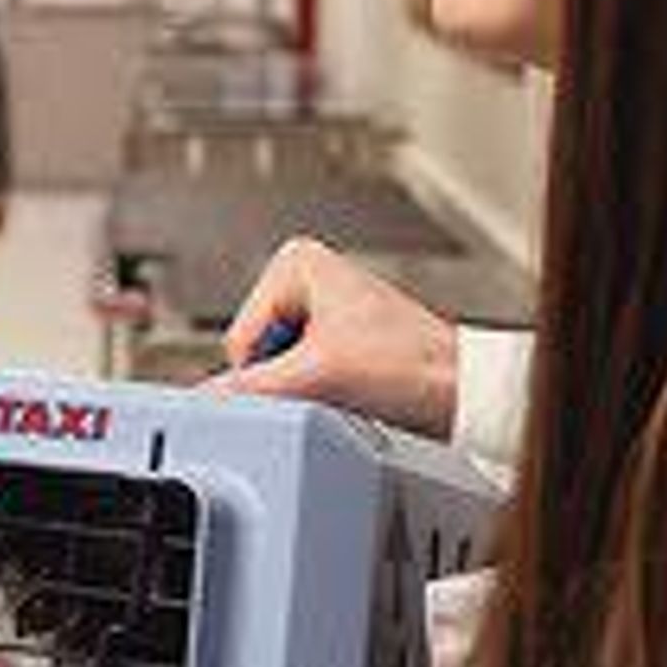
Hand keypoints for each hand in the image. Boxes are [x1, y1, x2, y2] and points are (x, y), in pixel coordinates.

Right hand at [205, 238, 461, 436]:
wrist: (462, 395)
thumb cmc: (413, 367)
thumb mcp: (317, 377)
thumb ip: (249, 389)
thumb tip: (203, 404)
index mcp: (293, 261)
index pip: (238, 342)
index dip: (271, 373)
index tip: (319, 374)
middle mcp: (304, 279)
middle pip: (252, 358)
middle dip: (288, 381)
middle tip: (337, 382)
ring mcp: (317, 313)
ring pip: (272, 374)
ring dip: (306, 392)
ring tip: (351, 386)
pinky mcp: (332, 344)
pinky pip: (296, 382)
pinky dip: (319, 396)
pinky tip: (354, 392)